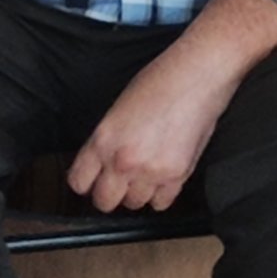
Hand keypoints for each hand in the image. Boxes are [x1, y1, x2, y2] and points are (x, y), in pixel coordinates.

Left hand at [67, 46, 232, 212]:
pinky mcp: (177, 175)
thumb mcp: (119, 108)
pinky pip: (161, 203)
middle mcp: (123, 160)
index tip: (93, 180)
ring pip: (134, 203)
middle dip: (110, 193)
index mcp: (103, 139)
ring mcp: (150, 170)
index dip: (87, 182)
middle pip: (104, 201)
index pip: (79, 182)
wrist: (197, 74)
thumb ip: (108, 141)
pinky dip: (161, 194)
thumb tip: (103, 164)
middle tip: (120, 181)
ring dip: (138, 192)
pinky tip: (163, 176)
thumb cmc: (161, 80)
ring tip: (147, 172)